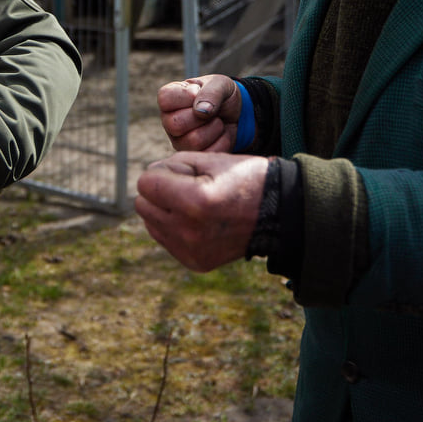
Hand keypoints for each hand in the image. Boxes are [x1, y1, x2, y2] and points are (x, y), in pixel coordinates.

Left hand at [134, 151, 268, 272]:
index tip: (188, 172)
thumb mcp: (209, 159)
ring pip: (150, 222)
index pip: (145, 183)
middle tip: (192, 187)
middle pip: (143, 204)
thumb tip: (145, 182)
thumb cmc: (245, 179)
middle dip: (161, 191)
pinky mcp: (195, 262)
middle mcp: (189, 231)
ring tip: (196, 204)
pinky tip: (198, 221)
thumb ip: (170, 166)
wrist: (280, 214)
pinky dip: (174, 227)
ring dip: (165, 209)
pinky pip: (164, 239)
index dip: (164, 171)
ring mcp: (191, 250)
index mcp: (194, 202)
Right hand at [157, 76, 243, 152]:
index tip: (198, 92)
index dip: (186, 96)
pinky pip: (208, 152)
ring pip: (194, 141)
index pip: (165, 100)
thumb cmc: (221, 94)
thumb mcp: (220, 84)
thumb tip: (201, 111)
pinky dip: (223, 141)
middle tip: (211, 110)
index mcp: (169, 100)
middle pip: (176, 125)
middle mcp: (169, 121)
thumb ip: (210, 93)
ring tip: (217, 121)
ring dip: (215, 128)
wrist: (237, 111)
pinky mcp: (194, 154)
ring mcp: (179, 141)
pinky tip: (221, 133)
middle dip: (203, 116)